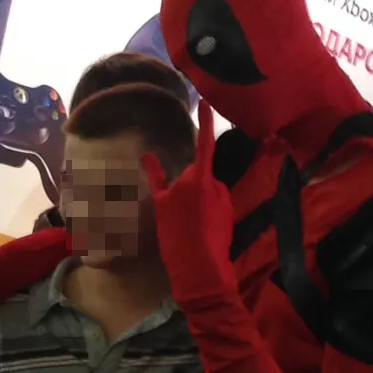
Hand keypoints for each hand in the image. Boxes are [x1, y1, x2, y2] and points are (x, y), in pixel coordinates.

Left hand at [142, 100, 236, 305]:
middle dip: (203, 187)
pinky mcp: (159, 207)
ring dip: (189, 198)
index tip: (204, 103)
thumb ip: (215, 188)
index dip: (206, 123)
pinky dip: (153, 169)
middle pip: (196, 173)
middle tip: (209, 216)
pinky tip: (147, 156)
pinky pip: (157, 184)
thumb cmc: (216, 240)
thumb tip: (205, 183)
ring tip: (196, 225)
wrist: (198, 269)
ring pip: (182, 184)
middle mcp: (184, 181)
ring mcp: (169, 194)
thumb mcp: (225, 210)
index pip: (207, 145)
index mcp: (204, 180)